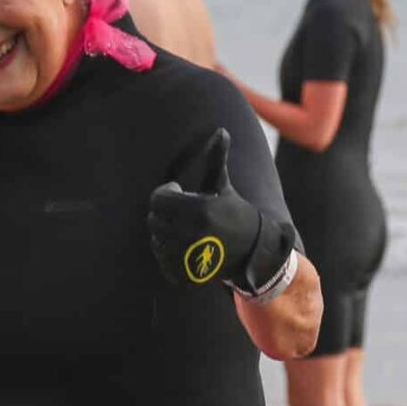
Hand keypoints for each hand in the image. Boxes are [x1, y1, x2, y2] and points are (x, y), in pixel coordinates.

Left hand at [147, 128, 298, 294]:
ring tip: (183, 228)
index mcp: (200, 210)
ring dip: (165, 232)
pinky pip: (161, 260)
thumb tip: (222, 130)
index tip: (178, 191)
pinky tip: (184, 245)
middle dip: (163, 212)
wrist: (253, 250)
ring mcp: (189, 258)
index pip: (158, 199)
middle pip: (153, 220)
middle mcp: (193, 235)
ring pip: (156, 240)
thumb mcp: (223, 185)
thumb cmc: (234, 211)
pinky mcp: (186, 275)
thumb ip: (217, 158)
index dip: (165, 192)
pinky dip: (167, 252)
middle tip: (180, 211)